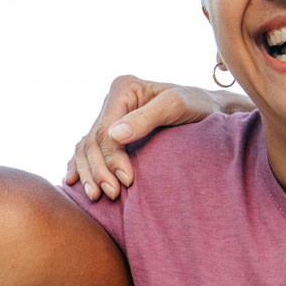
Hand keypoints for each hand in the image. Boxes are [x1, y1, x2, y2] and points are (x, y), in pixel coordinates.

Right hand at [63, 75, 252, 201]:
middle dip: (98, 170)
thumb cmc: (199, 106)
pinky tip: (74, 182)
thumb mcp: (176, 107)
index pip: (104, 130)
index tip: (126, 182)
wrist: (211, 111)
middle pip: (92, 141)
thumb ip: (146, 119)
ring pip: (85, 148)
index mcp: (123, 89)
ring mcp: (110, 117)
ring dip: (88, 173)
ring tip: (96, 196)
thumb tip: (114, 136)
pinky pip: (88, 150)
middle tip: (111, 194)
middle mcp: (112, 101)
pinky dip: (80, 166)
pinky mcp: (113, 132)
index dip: (110, 158)